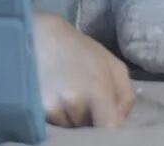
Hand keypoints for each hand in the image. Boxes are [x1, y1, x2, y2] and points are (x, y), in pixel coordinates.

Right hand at [33, 12, 134, 127]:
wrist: (41, 37)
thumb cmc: (82, 50)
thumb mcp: (114, 66)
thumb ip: (125, 97)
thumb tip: (120, 123)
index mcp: (97, 88)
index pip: (109, 127)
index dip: (109, 124)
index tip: (105, 117)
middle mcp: (73, 100)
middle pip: (89, 127)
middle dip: (90, 117)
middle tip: (83, 95)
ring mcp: (53, 106)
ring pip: (71, 126)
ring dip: (72, 116)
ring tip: (67, 92)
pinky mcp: (37, 108)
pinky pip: (55, 122)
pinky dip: (57, 114)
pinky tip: (54, 94)